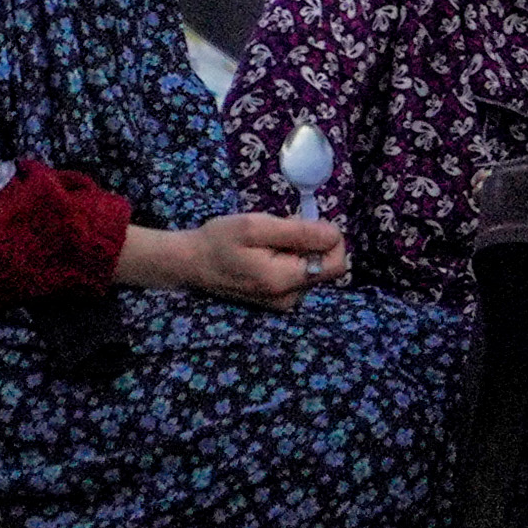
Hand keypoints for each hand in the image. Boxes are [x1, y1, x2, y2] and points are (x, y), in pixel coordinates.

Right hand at [117, 213, 350, 307]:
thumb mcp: (256, 226)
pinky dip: (289, 259)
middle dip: (311, 243)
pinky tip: (265, 253)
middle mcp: (290, 299)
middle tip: (279, 232)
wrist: (190, 263)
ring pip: (313, 268)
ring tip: (268, 243)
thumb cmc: (219, 240)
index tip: (305, 224)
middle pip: (326, 266)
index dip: (330, 239)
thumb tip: (336, 235)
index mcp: (285, 282)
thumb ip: (299, 232)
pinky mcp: (278, 300)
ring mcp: (284, 302)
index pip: (337, 263)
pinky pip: (299, 274)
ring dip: (299, 250)